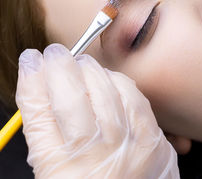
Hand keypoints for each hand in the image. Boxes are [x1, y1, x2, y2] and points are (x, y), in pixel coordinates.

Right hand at [16, 44, 178, 178]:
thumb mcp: (57, 172)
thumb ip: (49, 137)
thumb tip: (43, 90)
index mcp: (57, 168)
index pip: (39, 111)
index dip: (33, 79)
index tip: (31, 61)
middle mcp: (91, 156)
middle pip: (70, 97)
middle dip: (59, 68)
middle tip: (55, 54)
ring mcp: (124, 148)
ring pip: (103, 93)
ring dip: (89, 70)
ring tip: (81, 62)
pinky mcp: (151, 142)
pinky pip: (135, 101)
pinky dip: (120, 84)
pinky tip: (110, 78)